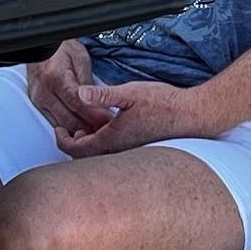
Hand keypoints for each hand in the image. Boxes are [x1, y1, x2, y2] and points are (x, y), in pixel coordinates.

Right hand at [26, 41, 113, 140]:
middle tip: (107, 131)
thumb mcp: (80, 58)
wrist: (40, 47)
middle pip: (69, 119)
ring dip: (80, 132)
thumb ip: (87, 82)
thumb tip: (98, 103)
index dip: (94, 114)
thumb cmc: (61, 48)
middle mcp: (44, 91)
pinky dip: (69, 129)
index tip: (108, 121)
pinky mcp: (37, 105)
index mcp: (55, 77)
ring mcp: (38, 100)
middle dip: (90, 128)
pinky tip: (82, 129)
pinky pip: (55, 122)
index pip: (77, 103)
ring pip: (62, 125)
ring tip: (97, 132)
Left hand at [55, 80, 204, 157]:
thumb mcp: (130, 93)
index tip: (58, 129)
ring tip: (86, 127)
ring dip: (89, 144)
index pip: (77, 149)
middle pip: (86, 157)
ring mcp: (130, 154)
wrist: (192, 116)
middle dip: (74, 143)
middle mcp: (119, 152)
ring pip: (101, 156)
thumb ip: (103, 94)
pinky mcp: (139, 150)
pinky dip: (104, 144)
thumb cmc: (164, 104)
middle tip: (68, 129)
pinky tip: (110, 129)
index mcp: (112, 140)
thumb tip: (79, 94)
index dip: (62, 140)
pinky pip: (114, 154)